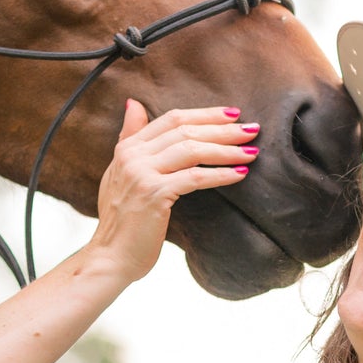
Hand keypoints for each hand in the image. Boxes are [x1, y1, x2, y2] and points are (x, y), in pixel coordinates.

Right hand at [82, 100, 259, 285]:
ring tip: (251, 152)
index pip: (172, 119)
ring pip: (192, 150)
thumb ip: (130, 138)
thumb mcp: (119, 173)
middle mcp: (132, 156)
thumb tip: (134, 104)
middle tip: (252, 130)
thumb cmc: (121, 222)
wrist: (110, 258)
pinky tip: (239, 175)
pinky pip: (195, 178)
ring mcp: (142, 174)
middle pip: (185, 131)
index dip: (205, 114)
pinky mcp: (154, 194)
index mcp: (127, 148)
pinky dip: (220, 174)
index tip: (232, 114)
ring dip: (226, 149)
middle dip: (223, 129)